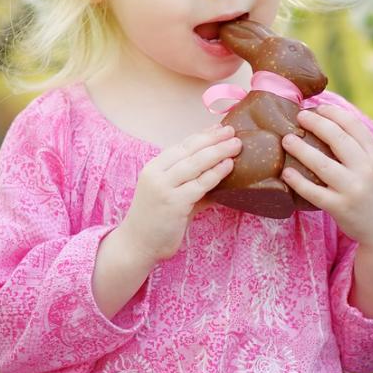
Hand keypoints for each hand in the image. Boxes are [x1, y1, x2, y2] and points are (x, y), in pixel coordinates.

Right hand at [115, 124, 241, 262]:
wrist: (137, 244)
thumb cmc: (157, 220)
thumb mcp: (173, 196)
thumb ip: (193, 184)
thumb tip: (222, 173)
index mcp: (154, 167)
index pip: (181, 146)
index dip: (202, 135)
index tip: (219, 128)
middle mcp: (156, 174)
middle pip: (189, 150)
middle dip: (212, 139)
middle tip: (232, 131)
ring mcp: (164, 188)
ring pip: (195, 164)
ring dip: (218, 152)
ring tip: (236, 145)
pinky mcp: (173, 203)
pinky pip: (199, 185)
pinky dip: (215, 174)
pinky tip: (228, 166)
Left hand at [280, 104, 372, 249]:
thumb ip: (359, 148)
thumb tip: (330, 122)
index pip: (353, 125)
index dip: (333, 113)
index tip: (318, 108)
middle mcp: (366, 169)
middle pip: (337, 138)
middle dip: (315, 123)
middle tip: (299, 117)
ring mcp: (353, 189)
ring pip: (322, 164)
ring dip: (301, 149)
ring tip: (287, 140)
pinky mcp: (340, 207)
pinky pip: (314, 192)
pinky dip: (298, 181)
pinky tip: (286, 172)